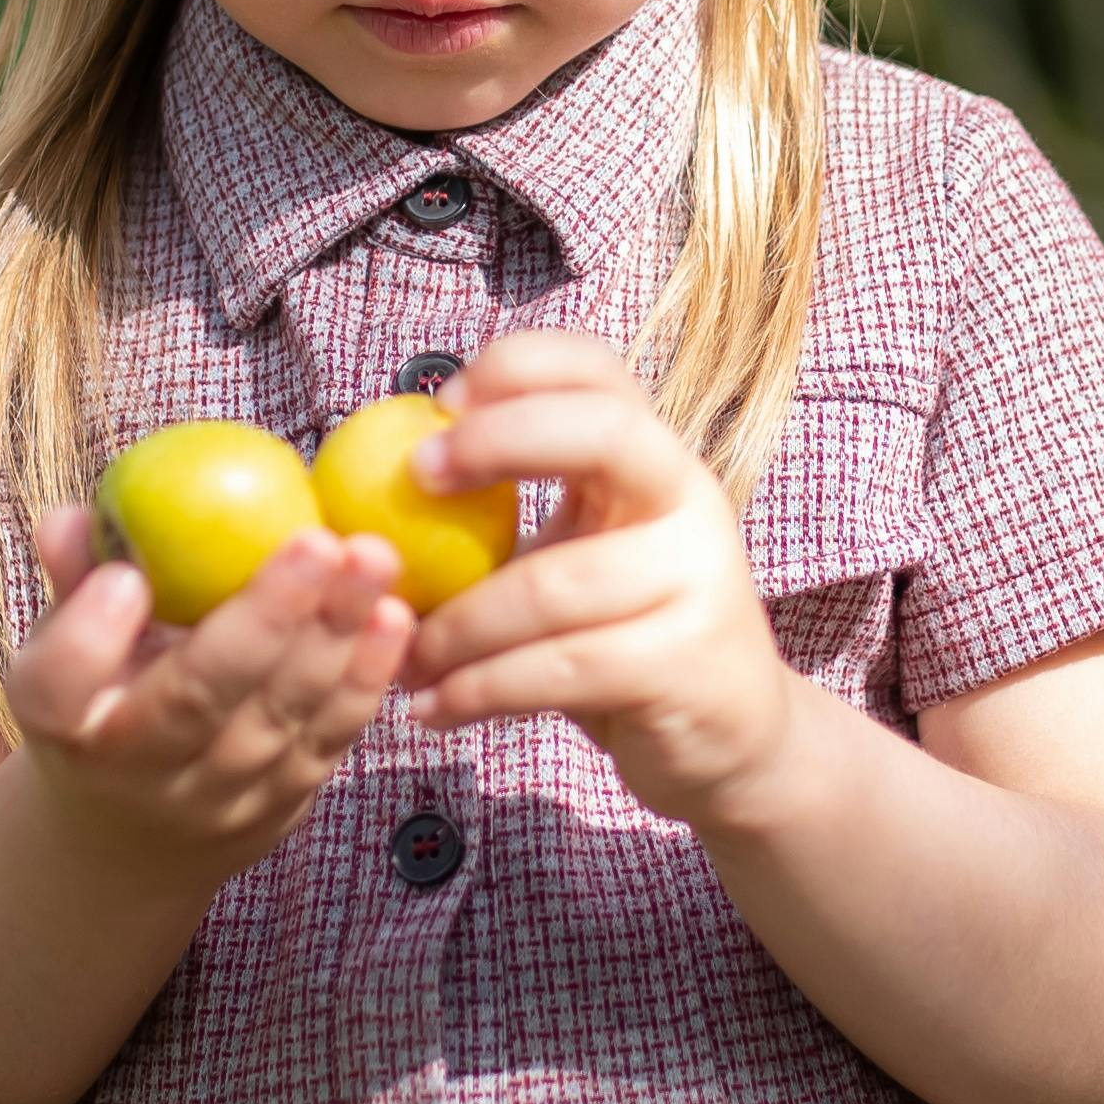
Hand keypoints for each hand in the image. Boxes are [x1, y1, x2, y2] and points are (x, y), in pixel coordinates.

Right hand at [5, 499, 411, 876]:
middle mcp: (138, 774)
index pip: (56, 691)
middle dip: (266, 618)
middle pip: (198, 699)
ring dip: (335, 637)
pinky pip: (328, 740)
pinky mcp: (281, 808)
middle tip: (317, 541)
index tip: (125, 578)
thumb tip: (69, 516)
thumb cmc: (99, 703)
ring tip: (372, 558)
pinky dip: (365, 678)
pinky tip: (393, 616)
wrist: (132, 840)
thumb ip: (74, 578)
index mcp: (62, 723)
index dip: (89, 637)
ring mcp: (217, 801)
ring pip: (279, 717)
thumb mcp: (64, 646)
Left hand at [400, 329, 823, 831]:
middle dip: (499, 440)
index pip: (599, 368)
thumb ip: (504, 520)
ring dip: (456, 625)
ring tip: (402, 658)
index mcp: (652, 459)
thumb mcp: (573, 559)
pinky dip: (479, 691)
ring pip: (553, 585)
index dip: (517, 366)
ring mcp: (698, 579)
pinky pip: (559, 669)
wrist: (730, 737)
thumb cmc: (621, 638)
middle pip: (604, 432)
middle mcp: (688, 501)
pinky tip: (433, 709)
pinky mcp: (685, 663)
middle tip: (415, 477)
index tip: (438, 404)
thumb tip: (373, 492)